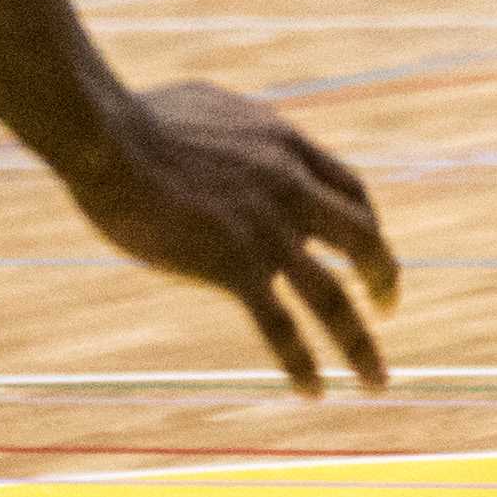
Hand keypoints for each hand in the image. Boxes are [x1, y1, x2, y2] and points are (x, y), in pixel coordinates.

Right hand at [72, 80, 398, 392]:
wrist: (109, 138)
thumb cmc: (140, 117)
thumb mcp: (212, 106)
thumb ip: (238, 127)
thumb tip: (235, 130)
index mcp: (287, 146)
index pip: (350, 190)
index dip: (366, 224)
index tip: (366, 250)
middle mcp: (291, 187)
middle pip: (363, 239)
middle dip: (383, 277)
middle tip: (387, 307)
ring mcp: (267, 229)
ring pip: (333, 295)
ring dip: (361, 342)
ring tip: (377, 379)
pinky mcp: (234, 264)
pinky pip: (280, 326)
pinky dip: (301, 363)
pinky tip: (313, 390)